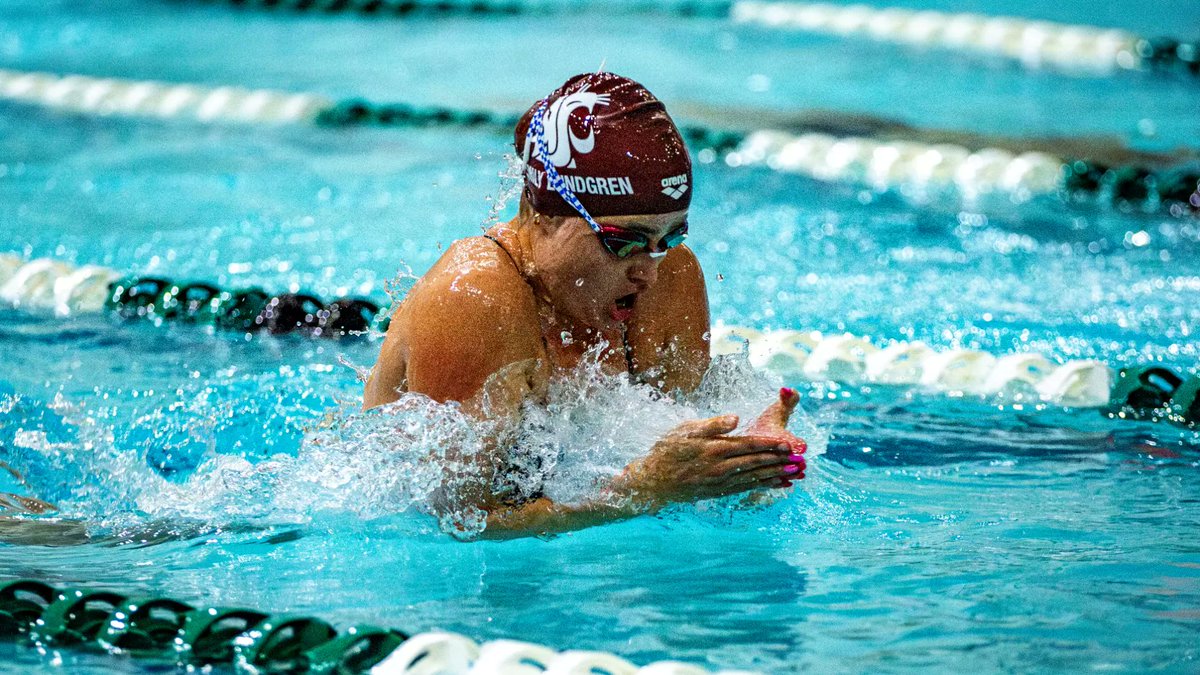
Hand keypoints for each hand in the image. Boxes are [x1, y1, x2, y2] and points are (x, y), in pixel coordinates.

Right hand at [614, 388, 806, 507]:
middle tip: (799, 459)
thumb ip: (712, 424)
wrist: (653, 483)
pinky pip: (746, 488)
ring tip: (795, 473)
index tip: (787, 443)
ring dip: (776, 475)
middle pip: (756, 463)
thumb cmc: (667, 451)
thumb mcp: (685, 430)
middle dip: (779, 461)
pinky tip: (776, 485)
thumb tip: (735, 418)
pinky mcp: (719, 492)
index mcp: (715, 449)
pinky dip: (763, 486)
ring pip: (754, 477)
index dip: (769, 444)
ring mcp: (721, 482)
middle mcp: (721, 468)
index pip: (748, 445)